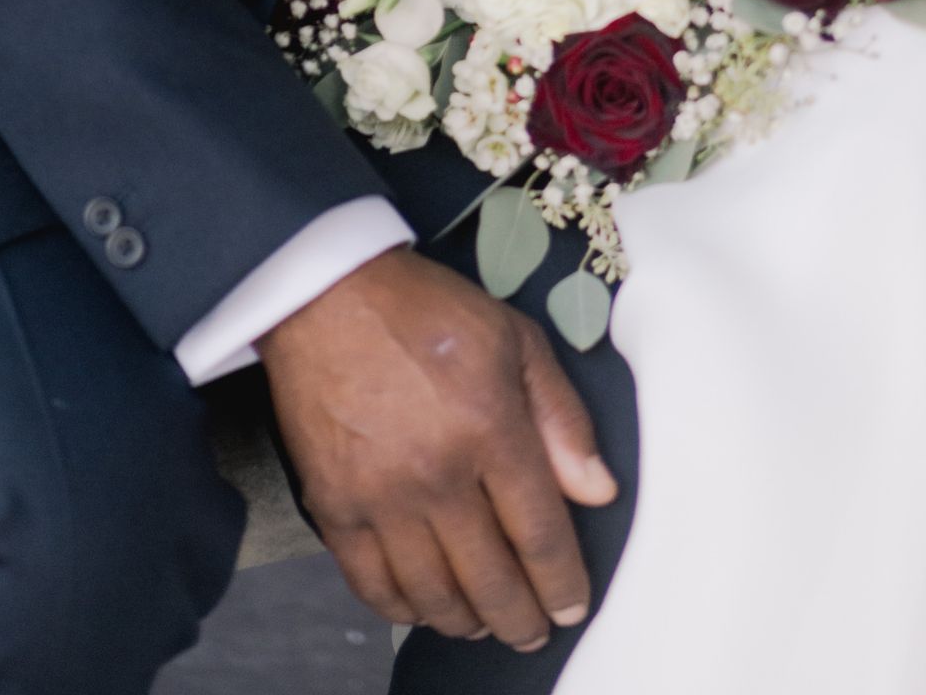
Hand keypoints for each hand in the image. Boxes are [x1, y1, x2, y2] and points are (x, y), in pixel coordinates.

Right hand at [260, 245, 615, 651]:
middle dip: (521, 618)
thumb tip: (598, 491)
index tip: (573, 605)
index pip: (539, 533)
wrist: (328, 295)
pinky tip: (424, 608)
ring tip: (484, 624)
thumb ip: (561, 417)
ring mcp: (379, 497)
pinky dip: (403, 609)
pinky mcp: (333, 506)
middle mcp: (436, 474)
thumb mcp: (515, 340)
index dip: (563, 582)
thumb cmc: (428, 312)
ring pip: (433, 594)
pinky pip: (372, 584)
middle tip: (534, 630)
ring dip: (467, 622)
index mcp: (489, 427)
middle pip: (490, 580)